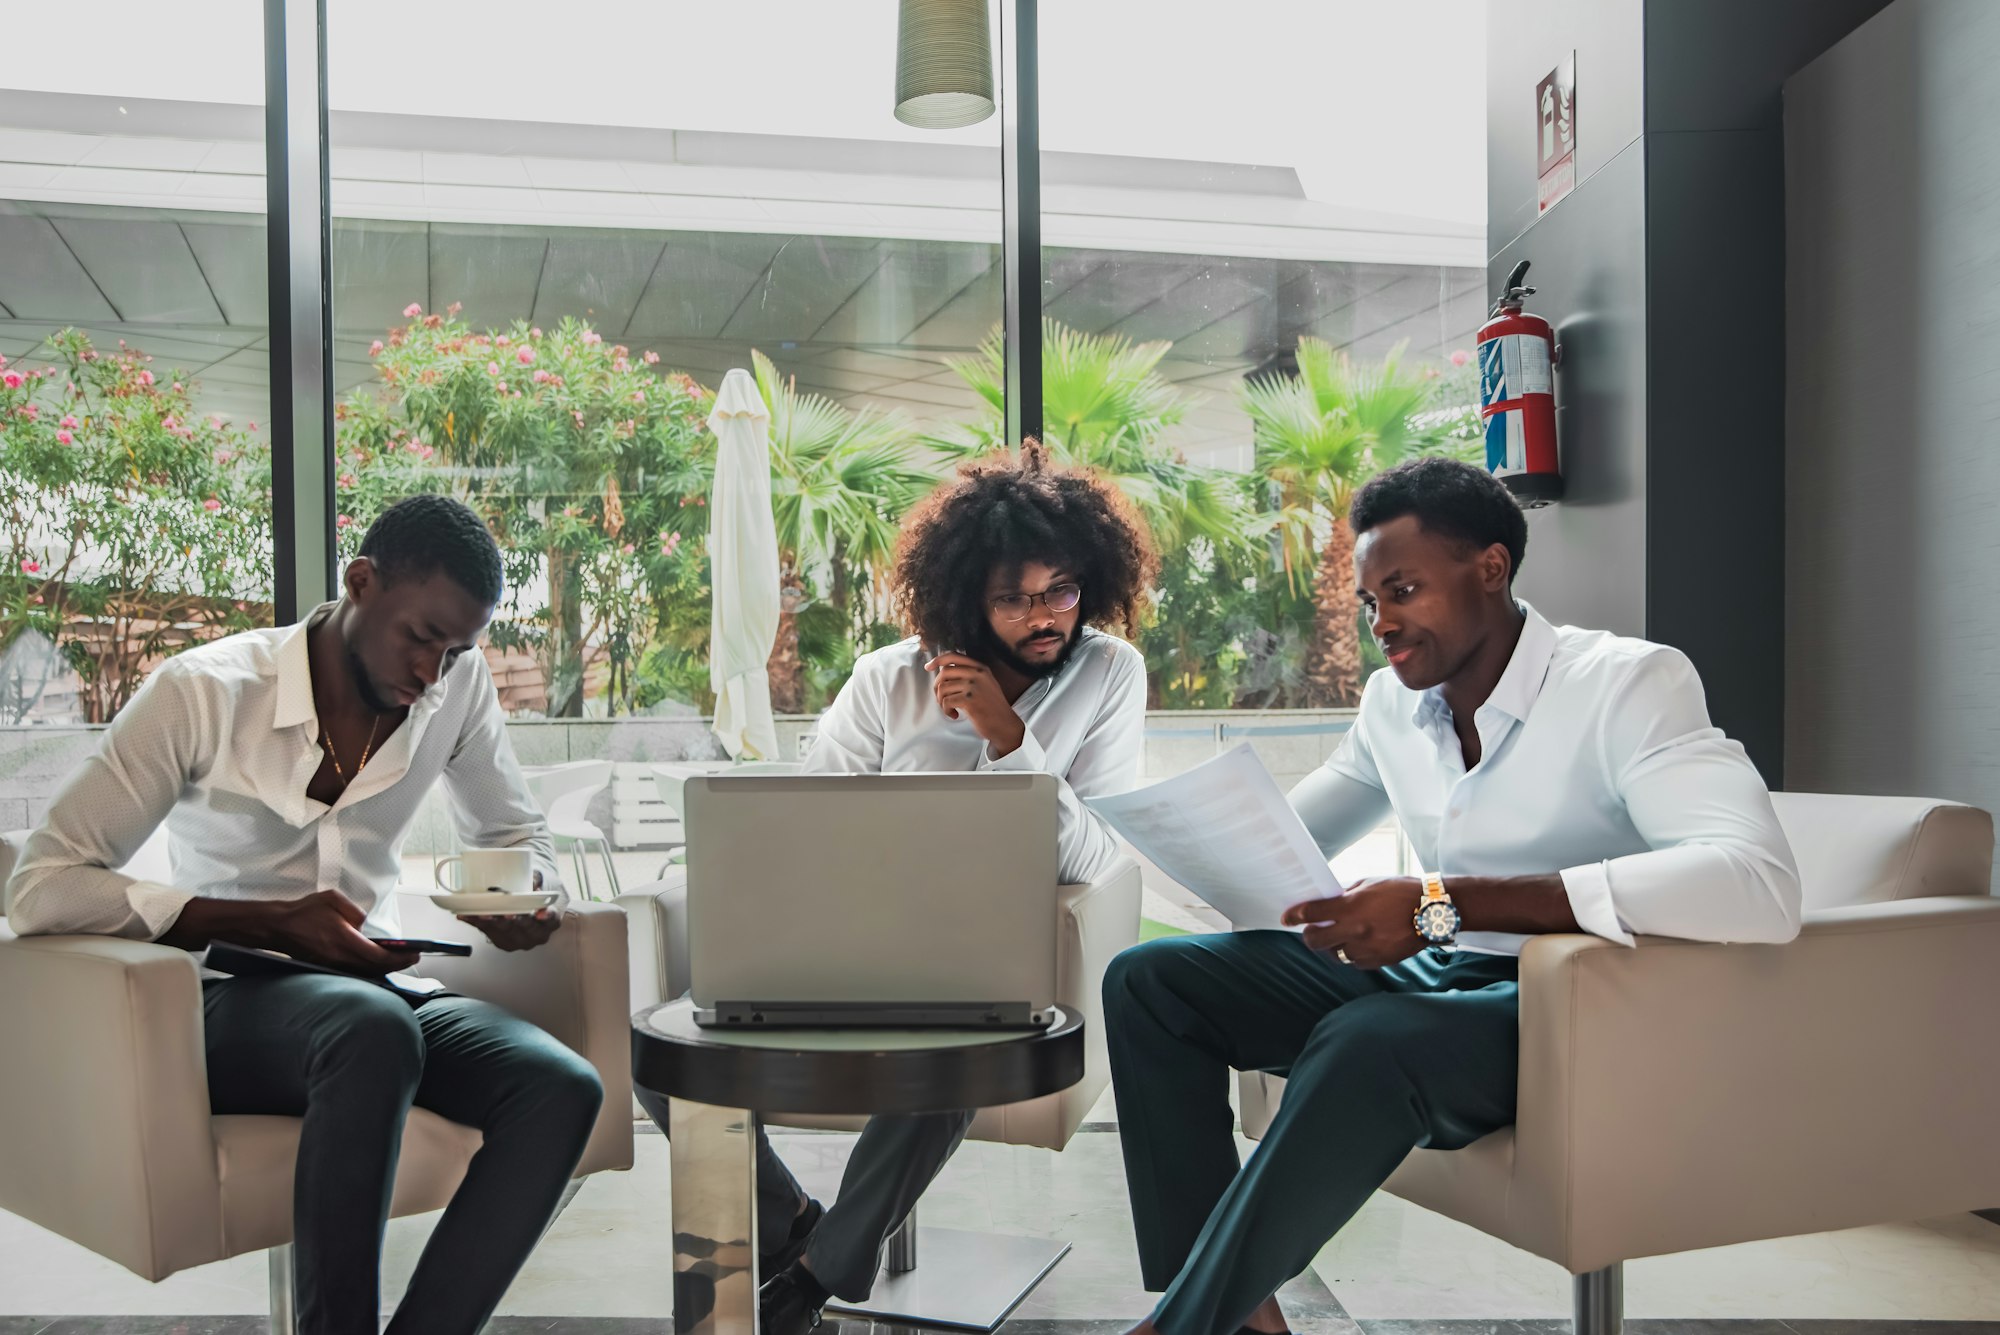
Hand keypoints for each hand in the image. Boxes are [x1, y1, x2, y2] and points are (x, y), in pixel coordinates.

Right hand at [269, 889, 421, 975]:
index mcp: (342, 939)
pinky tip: (379, 964)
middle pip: (375, 968)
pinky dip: (370, 970)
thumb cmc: (304, 911)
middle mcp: (338, 956)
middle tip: (413, 958)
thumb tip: (366, 924)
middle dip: (398, 965)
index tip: (414, 954)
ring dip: (385, 969)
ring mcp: (332, 964)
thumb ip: (354, 911)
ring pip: (366, 973)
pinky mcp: (327, 967)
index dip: (399, 958)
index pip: (377, 955)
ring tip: (401, 960)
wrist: (278, 927)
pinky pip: (354, 973)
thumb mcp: (333, 899)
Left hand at [465, 871, 562, 951]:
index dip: (547, 916)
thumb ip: (537, 879)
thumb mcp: (541, 882)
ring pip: (504, 932)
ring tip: (482, 913)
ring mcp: (519, 940)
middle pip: (525, 928)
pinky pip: (487, 932)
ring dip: (492, 922)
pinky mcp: (502, 941)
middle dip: (514, 920)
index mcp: (551, 921)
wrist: (529, 904)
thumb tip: (531, 879)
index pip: (551, 920)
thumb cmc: (536, 893)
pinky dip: (477, 922)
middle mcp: (536, 935)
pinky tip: (466, 915)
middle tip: (506, 913)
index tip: (540, 912)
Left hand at [926, 652, 1026, 756]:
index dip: (938, 660)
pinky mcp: (969, 699)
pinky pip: (946, 701)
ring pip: (943, 688)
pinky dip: (946, 710)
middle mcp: (977, 673)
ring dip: (942, 702)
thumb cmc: (992, 707)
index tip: (928, 667)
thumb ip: (969, 675)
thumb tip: (942, 672)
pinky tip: (955, 715)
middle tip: (941, 699)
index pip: (953, 656)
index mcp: (981, 668)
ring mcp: (974, 686)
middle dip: (937, 687)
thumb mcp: (985, 684)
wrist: (1005, 725)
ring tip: (951, 709)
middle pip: (944, 672)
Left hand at [1281, 877, 1426, 969]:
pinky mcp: (1379, 961)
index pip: (1311, 913)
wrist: (1433, 911)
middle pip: (1315, 940)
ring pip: (1335, 954)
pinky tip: (1359, 944)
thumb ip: (1346, 894)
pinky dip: (1353, 954)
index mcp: (1351, 907)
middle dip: (1310, 935)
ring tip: (1341, 936)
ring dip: (1333, 946)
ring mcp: (1366, 948)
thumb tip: (1328, 900)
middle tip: (1312, 930)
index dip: (1294, 916)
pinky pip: (1355, 962)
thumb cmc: (1402, 891)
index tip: (1286, 918)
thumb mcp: (1369, 883)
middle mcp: (1355, 930)